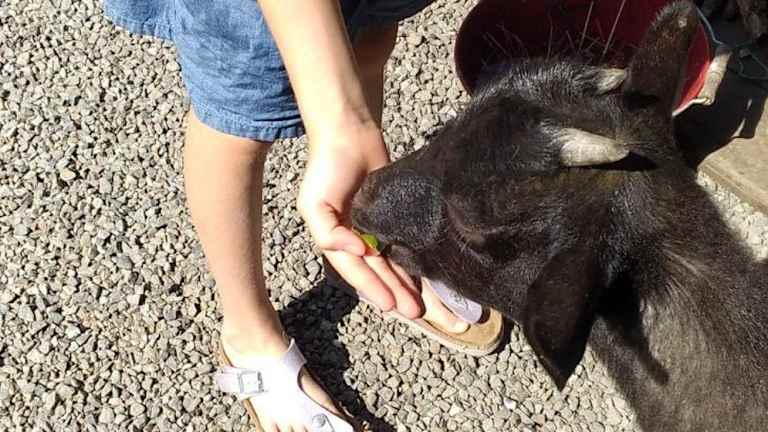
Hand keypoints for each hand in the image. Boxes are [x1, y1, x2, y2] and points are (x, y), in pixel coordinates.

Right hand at [298, 125, 422, 318]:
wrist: (350, 133)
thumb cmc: (327, 167)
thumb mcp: (314, 204)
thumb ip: (329, 233)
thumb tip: (357, 251)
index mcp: (337, 241)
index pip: (358, 271)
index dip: (374, 288)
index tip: (391, 305)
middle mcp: (358, 240)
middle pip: (380, 273)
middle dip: (396, 294)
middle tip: (416, 313)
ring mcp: (378, 229)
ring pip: (396, 264)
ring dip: (409, 286)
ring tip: (427, 307)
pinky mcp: (397, 217)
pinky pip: (407, 245)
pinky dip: (417, 262)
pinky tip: (430, 279)